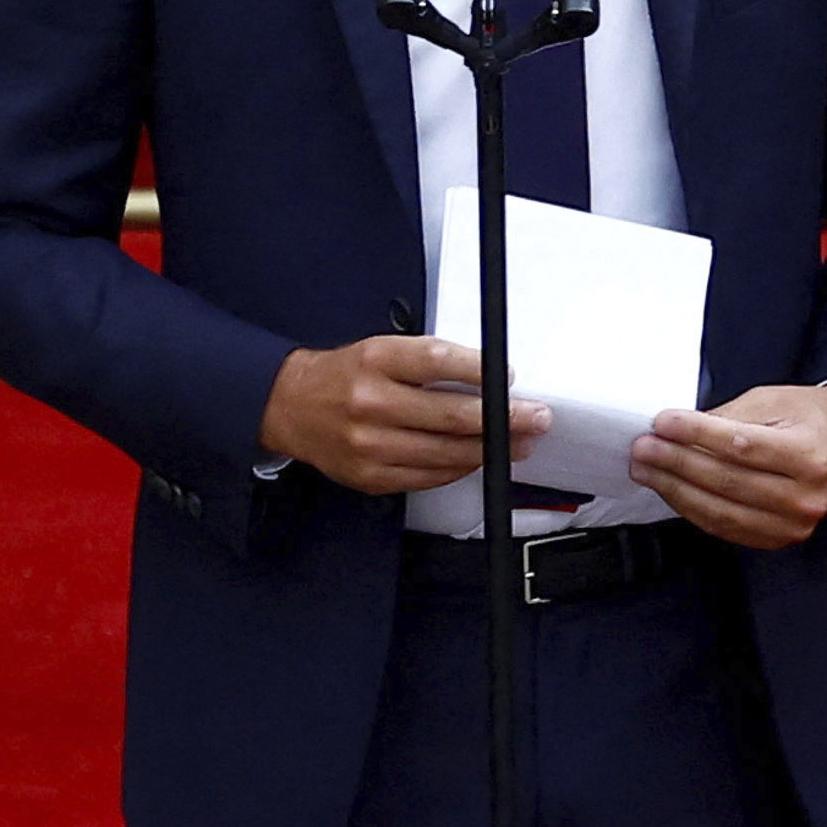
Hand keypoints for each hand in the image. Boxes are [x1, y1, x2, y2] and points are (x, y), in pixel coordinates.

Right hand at [260, 335, 532, 497]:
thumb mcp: (381, 350)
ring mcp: (369, 445)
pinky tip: (479, 458)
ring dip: (491, 450)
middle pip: (450, 416)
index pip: (436, 361)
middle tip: (536, 417)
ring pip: (445, 453)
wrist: (290, 407)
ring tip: (520, 443)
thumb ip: (428, 362)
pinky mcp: (370, 477)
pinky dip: (460, 468)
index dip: (479, 370)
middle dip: (503, 418)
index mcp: (374, 361)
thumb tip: (490, 379)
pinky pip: (429, 477)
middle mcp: (370, 403)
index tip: (510, 377)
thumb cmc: (346, 375)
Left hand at [637, 379, 826, 551]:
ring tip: (646, 469)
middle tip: (643, 448)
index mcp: (809, 454)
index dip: (696, 434)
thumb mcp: (771, 401)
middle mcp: (806, 496)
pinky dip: (692, 509)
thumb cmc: (809, 417)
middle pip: (727, 481)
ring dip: (675, 489)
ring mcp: (794, 524)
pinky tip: (670, 490)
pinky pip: (725, 528)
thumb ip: (725, 417)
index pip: (740, 446)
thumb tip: (674, 430)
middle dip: (676, 463)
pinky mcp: (779, 538)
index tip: (662, 423)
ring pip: (720, 510)